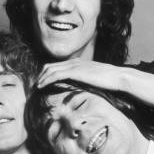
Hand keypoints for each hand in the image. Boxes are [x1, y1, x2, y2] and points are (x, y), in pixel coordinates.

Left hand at [37, 59, 153, 106]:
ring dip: (41, 78)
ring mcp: (74, 66)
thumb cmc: (109, 82)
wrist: (118, 78)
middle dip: (40, 75)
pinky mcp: (75, 72)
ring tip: (35, 87)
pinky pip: (56, 74)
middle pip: (50, 66)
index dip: (47, 74)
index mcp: (78, 64)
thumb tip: (80, 91)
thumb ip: (85, 83)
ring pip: (50, 69)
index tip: (41, 83)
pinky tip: (41, 86)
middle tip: (34, 85)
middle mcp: (74, 63)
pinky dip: (46, 79)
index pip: (57, 66)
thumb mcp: (93, 81)